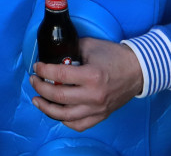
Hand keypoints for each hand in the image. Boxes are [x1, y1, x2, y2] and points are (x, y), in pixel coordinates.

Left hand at [29, 37, 143, 131]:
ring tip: (37, 100)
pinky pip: (79, 125)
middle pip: (59, 97)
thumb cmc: (114, 55)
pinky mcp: (102, 116)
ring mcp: (98, 109)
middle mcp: (93, 95)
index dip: (43, 70)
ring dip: (47, 108)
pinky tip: (56, 112)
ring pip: (65, 116)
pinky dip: (65, 120)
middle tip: (33, 81)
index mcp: (91, 75)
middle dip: (41, 88)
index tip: (36, 66)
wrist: (137, 70)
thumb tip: (53, 53)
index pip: (59, 75)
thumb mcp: (89, 45)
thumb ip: (71, 49)